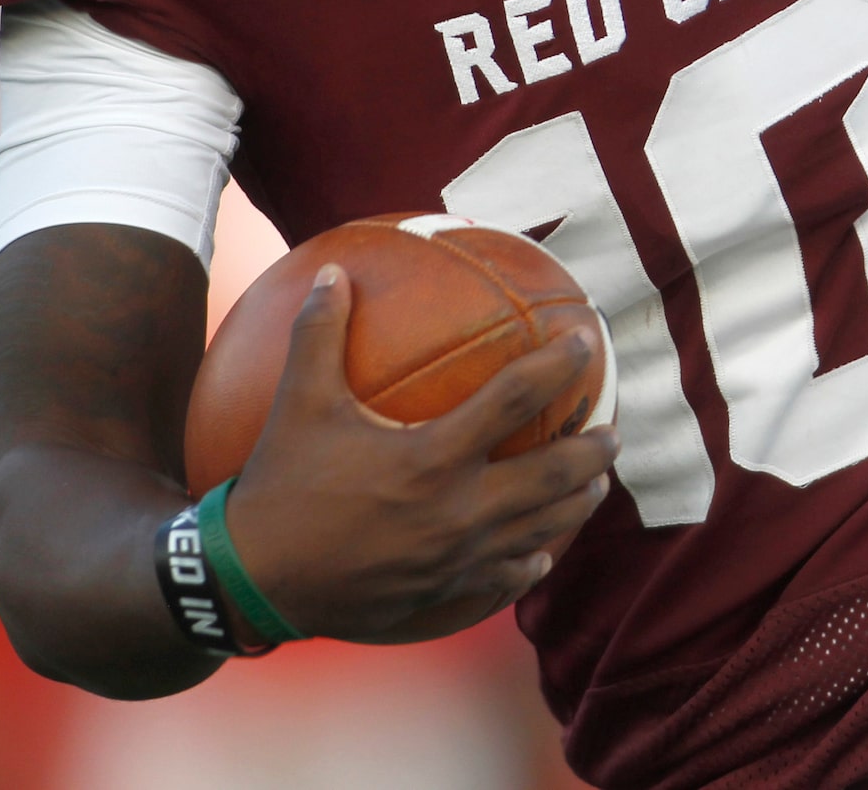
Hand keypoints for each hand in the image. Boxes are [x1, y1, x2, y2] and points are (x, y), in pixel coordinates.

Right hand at [221, 264, 617, 643]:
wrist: (254, 583)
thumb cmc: (280, 486)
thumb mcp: (299, 403)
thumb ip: (319, 334)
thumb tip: (331, 273)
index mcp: (433, 457)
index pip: (518, 399)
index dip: (560, 364)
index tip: (587, 340)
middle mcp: (458, 511)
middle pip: (554, 476)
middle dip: (594, 450)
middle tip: (613, 428)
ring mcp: (457, 559)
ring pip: (542, 531)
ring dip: (576, 504)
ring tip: (596, 484)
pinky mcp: (445, 594)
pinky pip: (506, 579)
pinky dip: (531, 562)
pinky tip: (539, 554)